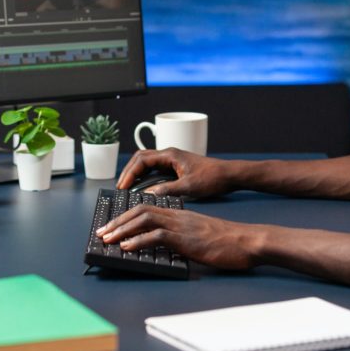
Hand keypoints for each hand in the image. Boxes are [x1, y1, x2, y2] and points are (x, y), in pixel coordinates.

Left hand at [96, 206, 260, 269]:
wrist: (247, 241)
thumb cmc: (227, 242)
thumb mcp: (199, 237)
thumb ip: (181, 238)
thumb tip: (165, 247)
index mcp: (179, 214)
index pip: (147, 208)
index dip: (126, 216)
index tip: (112, 225)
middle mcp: (177, 216)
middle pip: (140, 210)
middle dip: (118, 221)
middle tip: (102, 232)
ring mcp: (181, 226)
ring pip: (145, 219)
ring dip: (122, 229)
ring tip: (108, 239)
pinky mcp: (186, 239)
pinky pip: (158, 235)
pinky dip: (139, 240)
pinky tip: (128, 246)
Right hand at [116, 148, 231, 197]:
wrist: (228, 175)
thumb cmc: (212, 178)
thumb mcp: (189, 187)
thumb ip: (167, 190)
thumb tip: (148, 195)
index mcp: (170, 155)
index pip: (142, 160)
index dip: (130, 173)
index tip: (123, 186)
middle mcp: (169, 155)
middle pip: (141, 159)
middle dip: (129, 172)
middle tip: (120, 187)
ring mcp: (172, 161)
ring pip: (147, 163)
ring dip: (136, 174)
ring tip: (127, 188)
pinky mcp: (175, 168)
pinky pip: (154, 170)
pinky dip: (145, 177)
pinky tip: (142, 188)